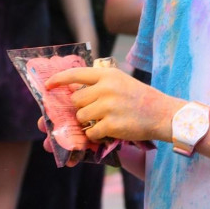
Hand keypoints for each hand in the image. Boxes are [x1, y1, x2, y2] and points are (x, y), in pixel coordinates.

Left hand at [45, 66, 176, 144]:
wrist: (162, 113)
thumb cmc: (140, 98)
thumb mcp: (120, 81)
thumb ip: (98, 83)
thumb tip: (72, 93)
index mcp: (107, 75)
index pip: (75, 74)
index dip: (58, 79)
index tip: (47, 85)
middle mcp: (106, 88)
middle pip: (76, 100)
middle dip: (81, 108)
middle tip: (95, 111)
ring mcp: (109, 106)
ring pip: (82, 117)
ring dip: (89, 122)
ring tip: (106, 119)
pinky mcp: (112, 124)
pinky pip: (91, 132)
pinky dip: (97, 134)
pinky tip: (110, 129)